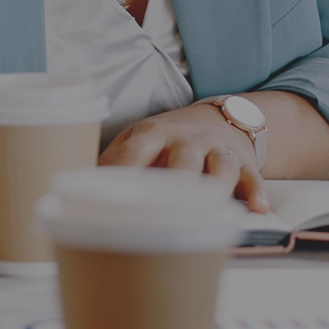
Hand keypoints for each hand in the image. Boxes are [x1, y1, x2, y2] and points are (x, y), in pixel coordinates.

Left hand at [100, 103, 267, 212]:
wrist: (216, 118)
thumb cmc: (164, 141)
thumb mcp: (136, 142)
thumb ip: (111, 164)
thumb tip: (72, 190)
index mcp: (151, 133)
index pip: (136, 149)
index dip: (125, 170)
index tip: (113, 194)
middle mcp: (184, 139)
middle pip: (181, 159)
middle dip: (175, 180)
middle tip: (164, 207)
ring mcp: (214, 150)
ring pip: (218, 168)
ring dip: (216, 186)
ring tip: (211, 206)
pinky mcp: (240, 162)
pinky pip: (250, 177)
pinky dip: (254, 192)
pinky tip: (256, 209)